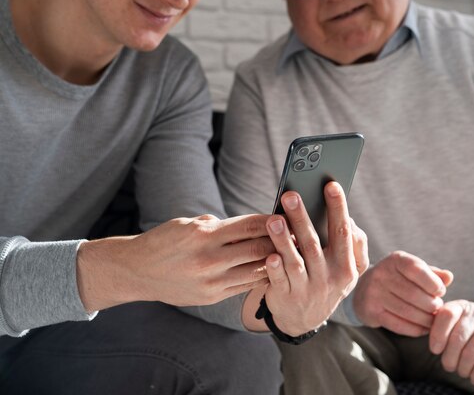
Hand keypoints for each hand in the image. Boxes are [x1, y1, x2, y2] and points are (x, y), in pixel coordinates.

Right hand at [77, 214, 274, 310]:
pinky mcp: (211, 297)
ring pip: (255, 271)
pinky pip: (244, 286)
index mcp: (203, 235)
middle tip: (296, 235)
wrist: (136, 272)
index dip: (271, 221)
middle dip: (279, 241)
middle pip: (257, 249)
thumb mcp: (187, 224)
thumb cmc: (164, 241)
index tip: (286, 216)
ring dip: (275, 261)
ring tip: (289, 253)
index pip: (248, 226)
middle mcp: (208, 259)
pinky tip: (271, 270)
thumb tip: (249, 224)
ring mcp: (210, 281)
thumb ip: (218, 225)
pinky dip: (260, 277)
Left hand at [249, 181, 367, 335]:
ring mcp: (307, 289)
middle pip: (314, 244)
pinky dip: (274, 268)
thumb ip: (353, 244)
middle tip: (290, 195)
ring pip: (294, 261)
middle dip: (302, 218)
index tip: (331, 185)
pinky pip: (279, 281)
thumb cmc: (326, 281)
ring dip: (283, 240)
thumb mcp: (347, 269)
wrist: (304, 319)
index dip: (338, 208)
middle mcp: (328, 278)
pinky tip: (269, 255)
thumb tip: (348, 218)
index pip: (342, 232)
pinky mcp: (286, 297)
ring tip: (273, 220)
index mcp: (346, 266)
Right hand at [353, 251, 452, 336]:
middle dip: (431, 305)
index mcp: (395, 260)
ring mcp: (374, 293)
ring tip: (433, 320)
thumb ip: (432, 274)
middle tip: (438, 309)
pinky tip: (423, 328)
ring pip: (407, 312)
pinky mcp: (370, 311)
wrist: (363, 289)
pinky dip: (415, 329)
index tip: (440, 292)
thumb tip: (449, 277)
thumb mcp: (413, 271)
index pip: (416, 270)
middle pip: (414, 294)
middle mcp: (381, 274)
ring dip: (425, 319)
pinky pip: (398, 325)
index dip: (433, 283)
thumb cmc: (397, 278)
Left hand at [429, 300, 473, 385]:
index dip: (438, 335)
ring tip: (460, 370)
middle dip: (450, 357)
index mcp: (459, 306)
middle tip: (448, 365)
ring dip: (463, 366)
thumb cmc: (459, 327)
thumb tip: (434, 346)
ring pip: (472, 352)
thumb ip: (438, 326)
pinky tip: (472, 374)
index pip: (447, 316)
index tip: (435, 350)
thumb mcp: (448, 322)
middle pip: (458, 338)